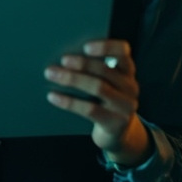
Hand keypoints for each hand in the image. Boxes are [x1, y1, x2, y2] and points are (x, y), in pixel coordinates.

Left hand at [45, 40, 148, 160]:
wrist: (118, 134)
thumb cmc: (104, 102)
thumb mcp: (107, 84)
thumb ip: (94, 70)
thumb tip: (63, 58)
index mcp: (127, 71)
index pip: (123, 52)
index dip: (106, 47)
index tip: (86, 47)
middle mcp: (130, 87)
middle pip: (105, 70)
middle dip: (81, 64)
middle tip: (61, 60)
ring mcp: (125, 106)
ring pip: (98, 88)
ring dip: (72, 79)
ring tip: (52, 74)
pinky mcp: (115, 123)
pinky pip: (90, 109)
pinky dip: (69, 102)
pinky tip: (53, 96)